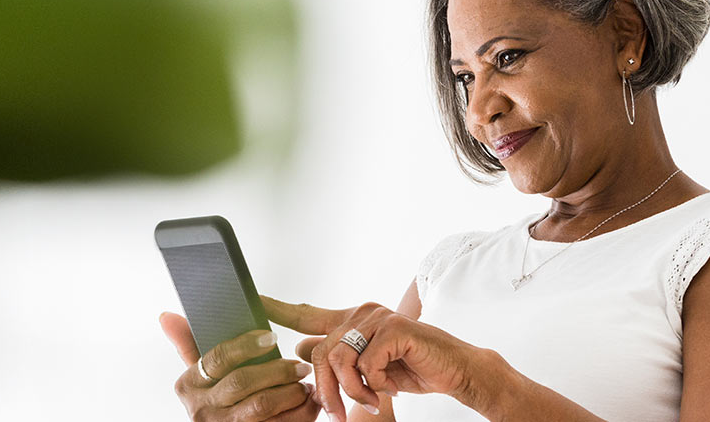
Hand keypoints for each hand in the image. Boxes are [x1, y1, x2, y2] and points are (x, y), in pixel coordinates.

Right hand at [159, 312, 320, 421]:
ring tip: (305, 382)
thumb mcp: (200, 377)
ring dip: (290, 391)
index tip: (270, 336)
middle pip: (242, 381)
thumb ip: (188, 346)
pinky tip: (308, 402)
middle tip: (299, 364)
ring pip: (262, 404)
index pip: (217, 358)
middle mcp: (203, 409)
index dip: (245, 345)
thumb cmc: (218, 404)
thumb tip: (167, 316)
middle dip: (276, 369)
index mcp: (189, 385)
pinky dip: (300, 412)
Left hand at [261, 296, 499, 421]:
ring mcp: (378, 318)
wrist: (454, 371)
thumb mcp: (368, 368)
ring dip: (351, 390)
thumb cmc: (412, 369)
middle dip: (326, 390)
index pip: (308, 314)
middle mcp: (362, 313)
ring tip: (368, 402)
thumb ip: (338, 358)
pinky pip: (367, 363)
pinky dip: (375, 384)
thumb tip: (299, 349)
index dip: (279, 308)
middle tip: (338, 415)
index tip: (254, 300)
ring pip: (340, 359)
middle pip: (320, 352)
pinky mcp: (394, 329)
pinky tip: (388, 388)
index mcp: (353, 320)